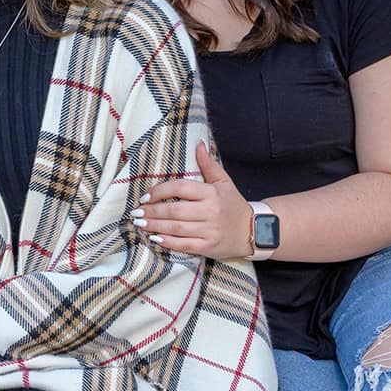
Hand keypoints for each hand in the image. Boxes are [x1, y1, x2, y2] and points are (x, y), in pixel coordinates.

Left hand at [134, 142, 258, 260]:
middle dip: (152, 211)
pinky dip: (168, 242)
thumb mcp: (223, 182)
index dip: (160, 191)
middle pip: (175, 210)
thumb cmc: (234, 204)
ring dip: (155, 226)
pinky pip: (184, 245)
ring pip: (176, 228)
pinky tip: (155, 238)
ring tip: (140, 223)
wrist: (254, 230)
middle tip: (136, 212)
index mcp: (211, 193)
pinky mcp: (208, 247)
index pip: (180, 188)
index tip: (146, 196)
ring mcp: (209, 231)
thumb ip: (208, 164)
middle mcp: (210, 211)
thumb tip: (199, 143)